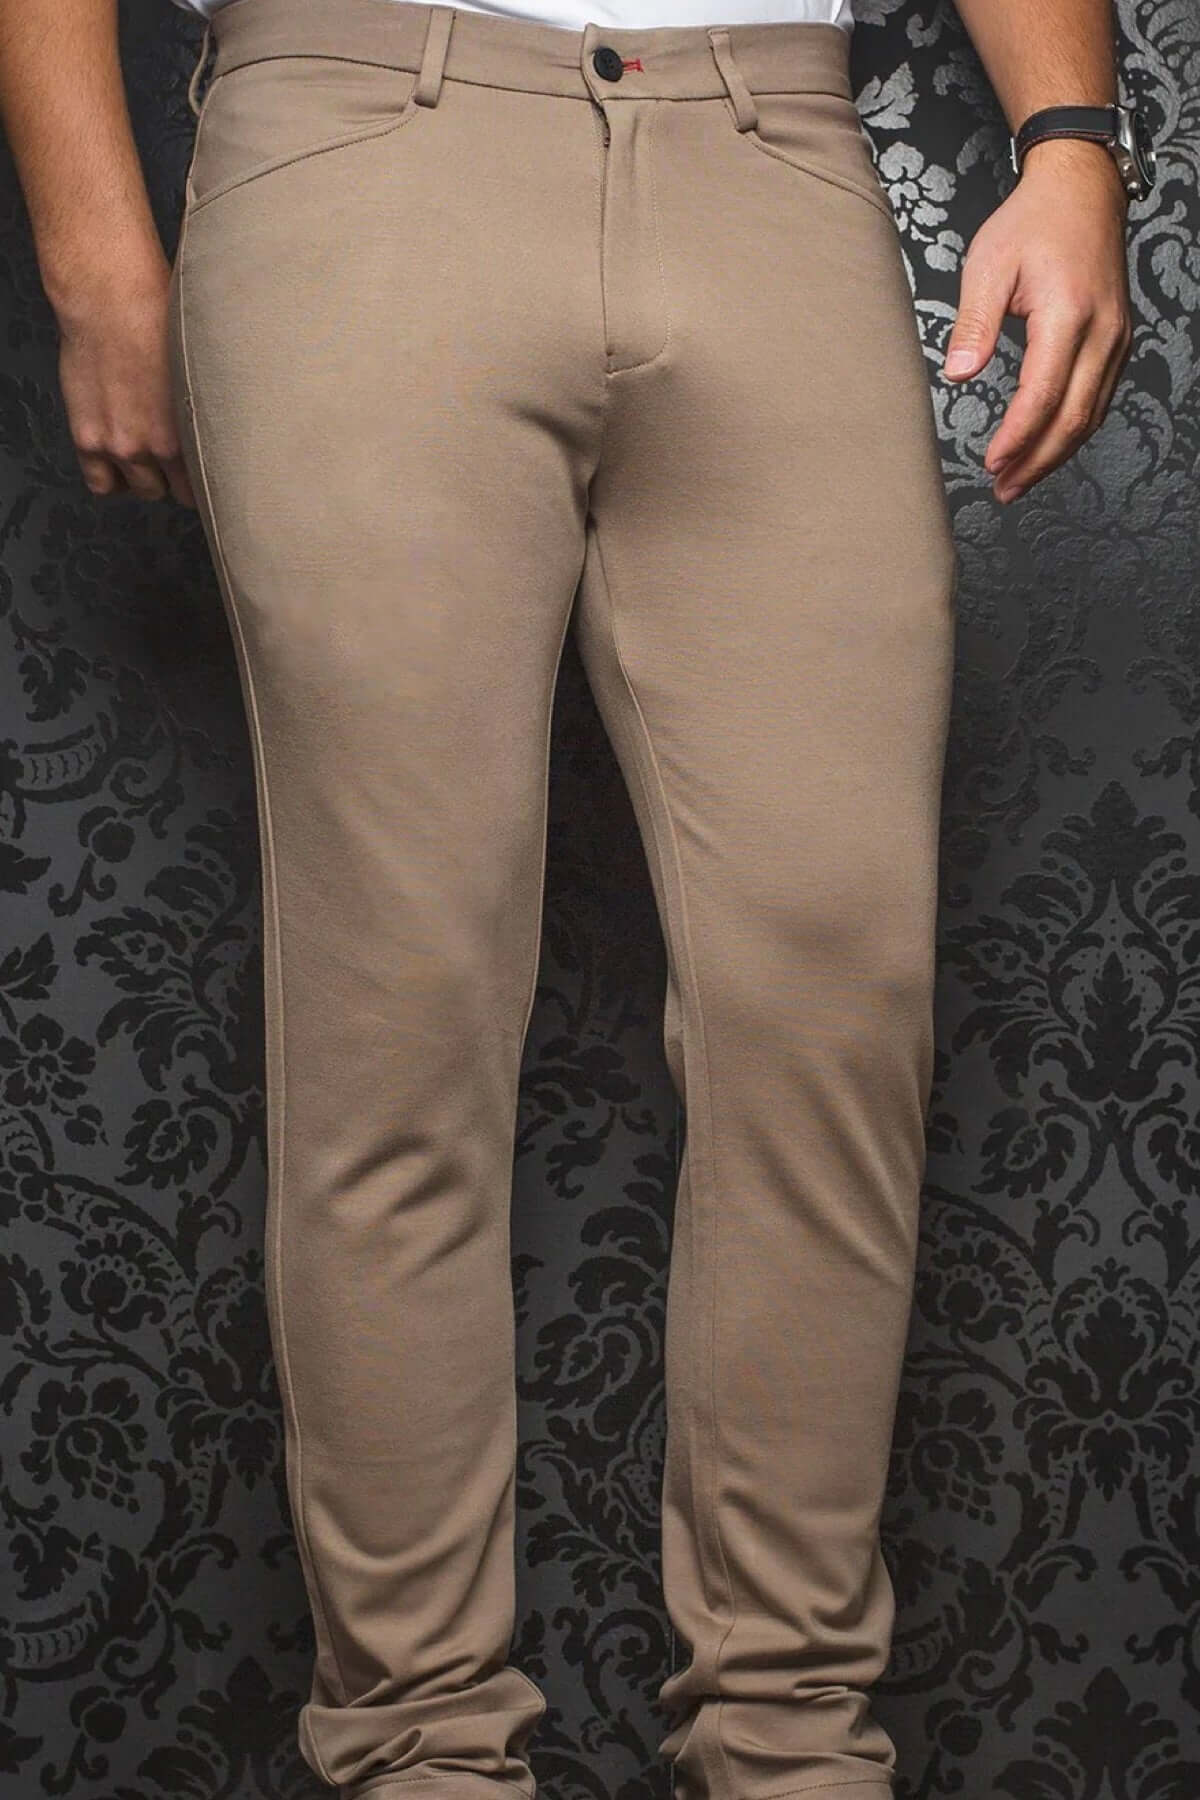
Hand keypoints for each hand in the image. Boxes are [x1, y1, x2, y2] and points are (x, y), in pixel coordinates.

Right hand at [52, 244, 196, 506]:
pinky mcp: (87, 438)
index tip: (210, 475)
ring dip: (148, 479)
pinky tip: (119, 466)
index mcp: (191, 430)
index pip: (209, 483)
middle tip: (179, 462)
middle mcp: (156, 445)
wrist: (109, 300)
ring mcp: (119, 445)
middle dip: (181, 479)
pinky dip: (111, 480)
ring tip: (150, 460)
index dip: (210, 480)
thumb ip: (210, 404)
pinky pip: (101, 484)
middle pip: (178, 492)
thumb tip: (229, 421)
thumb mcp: (203, 366)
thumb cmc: (160, 319)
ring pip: (143, 490)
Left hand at [941, 137, 1133, 503]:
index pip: (1043, 395)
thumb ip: (974, 323)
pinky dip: (1072, 430)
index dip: (1018, 437)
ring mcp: (1116, 338)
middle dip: (1036, 461)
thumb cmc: (1033, 222)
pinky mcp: (1117, 341)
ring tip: (1018, 481)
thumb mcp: (988, 265)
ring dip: (1055, 454)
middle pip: (1074, 418)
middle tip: (1003, 490)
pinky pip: (1099, 399)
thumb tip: (959, 375)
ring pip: (1091, 415)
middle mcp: (1102, 332)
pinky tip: (1046, 446)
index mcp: (1068, 314)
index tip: (992, 464)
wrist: (1083, 188)